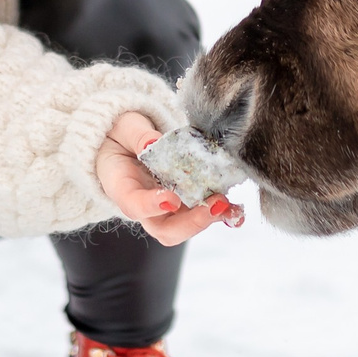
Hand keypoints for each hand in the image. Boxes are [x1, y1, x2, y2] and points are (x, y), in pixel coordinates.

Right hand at [98, 112, 243, 244]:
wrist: (126, 141)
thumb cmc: (121, 135)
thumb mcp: (125, 127)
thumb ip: (137, 135)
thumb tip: (153, 142)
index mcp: (123, 188)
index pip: (133, 205)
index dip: (151, 206)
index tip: (171, 200)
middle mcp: (145, 206)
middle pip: (165, 229)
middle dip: (192, 222)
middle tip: (215, 204)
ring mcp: (167, 208)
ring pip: (186, 226)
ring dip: (210, 219)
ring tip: (230, 205)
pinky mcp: (185, 203)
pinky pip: (201, 214)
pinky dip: (220, 214)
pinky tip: (236, 208)